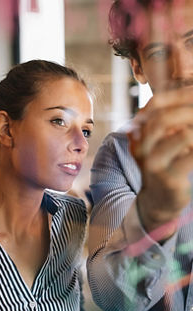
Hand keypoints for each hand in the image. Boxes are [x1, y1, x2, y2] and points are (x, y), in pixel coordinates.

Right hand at [128, 86, 192, 238]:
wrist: (158, 200)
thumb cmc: (162, 166)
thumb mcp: (154, 143)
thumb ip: (158, 121)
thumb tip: (169, 94)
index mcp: (138, 135)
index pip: (154, 105)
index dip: (179, 96)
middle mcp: (141, 148)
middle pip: (166, 117)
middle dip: (191, 112)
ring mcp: (154, 164)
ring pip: (183, 134)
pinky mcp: (170, 178)